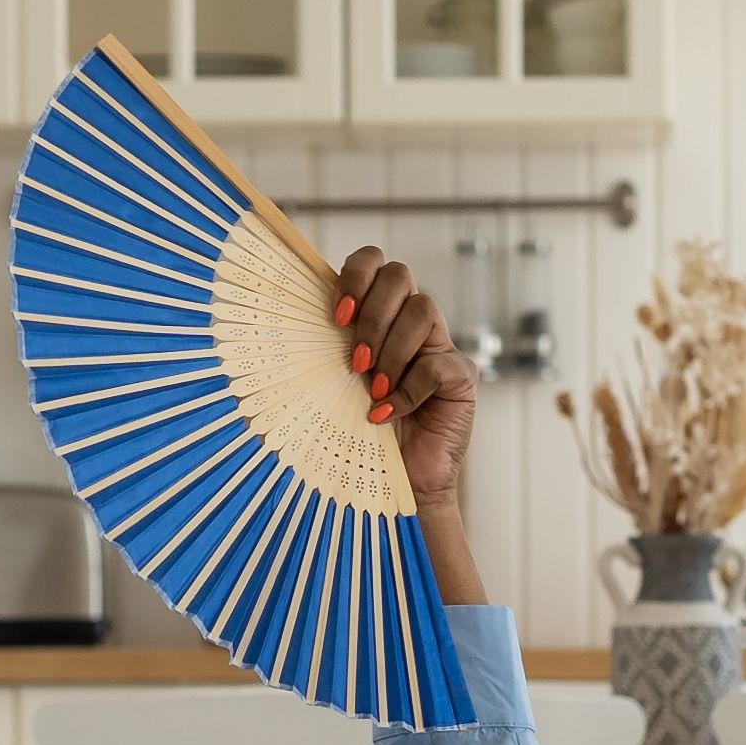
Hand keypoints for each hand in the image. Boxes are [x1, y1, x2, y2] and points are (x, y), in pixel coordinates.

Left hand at [331, 246, 483, 514]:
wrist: (394, 482)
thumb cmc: (357, 433)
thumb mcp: (331, 384)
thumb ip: (324, 349)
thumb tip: (285, 319)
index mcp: (377, 314)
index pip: (373, 263)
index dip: (356, 276)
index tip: (337, 316)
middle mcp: (409, 323)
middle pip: (400, 275)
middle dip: (373, 315)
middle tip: (355, 362)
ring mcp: (438, 346)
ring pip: (422, 310)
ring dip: (391, 351)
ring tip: (373, 390)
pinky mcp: (460, 376)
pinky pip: (437, 364)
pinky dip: (408, 390)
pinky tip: (388, 414)